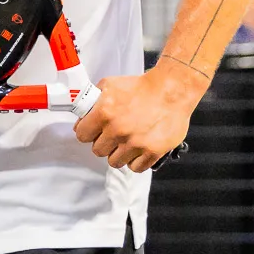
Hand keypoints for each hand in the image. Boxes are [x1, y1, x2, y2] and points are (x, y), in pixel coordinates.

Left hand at [75, 60, 207, 170]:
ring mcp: (135, 143)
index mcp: (104, 113)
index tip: (92, 132)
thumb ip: (92, 101)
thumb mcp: (109, 85)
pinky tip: (137, 150)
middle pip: (98, 150)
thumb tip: (82, 113)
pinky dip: (135, 161)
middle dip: (103, 143)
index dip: (87, 132)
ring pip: (114, 162)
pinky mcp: (153, 151)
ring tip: (125, 144)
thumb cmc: (142, 87)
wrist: (171, 90)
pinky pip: (135, 168)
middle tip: (112, 136)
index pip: (82, 135)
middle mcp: (118, 130)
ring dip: (118, 154)